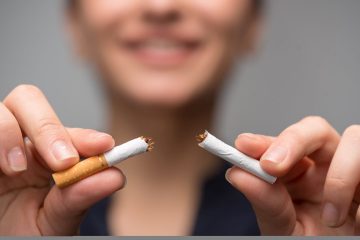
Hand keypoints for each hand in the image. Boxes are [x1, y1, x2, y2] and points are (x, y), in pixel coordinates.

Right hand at [0, 85, 125, 234]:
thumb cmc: (26, 232)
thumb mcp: (56, 220)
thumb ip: (80, 198)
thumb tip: (115, 176)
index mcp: (47, 155)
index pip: (68, 133)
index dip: (84, 136)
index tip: (104, 146)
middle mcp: (21, 142)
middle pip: (30, 101)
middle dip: (48, 127)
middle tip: (62, 161)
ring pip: (2, 110)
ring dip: (9, 133)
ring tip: (16, 169)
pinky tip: (0, 168)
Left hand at [226, 116, 359, 234]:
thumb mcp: (283, 227)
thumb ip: (265, 201)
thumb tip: (235, 173)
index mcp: (297, 172)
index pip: (280, 143)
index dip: (263, 141)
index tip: (243, 145)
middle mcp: (324, 164)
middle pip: (314, 129)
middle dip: (292, 141)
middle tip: (271, 166)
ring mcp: (353, 170)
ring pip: (354, 140)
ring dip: (339, 178)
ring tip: (331, 218)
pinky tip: (356, 221)